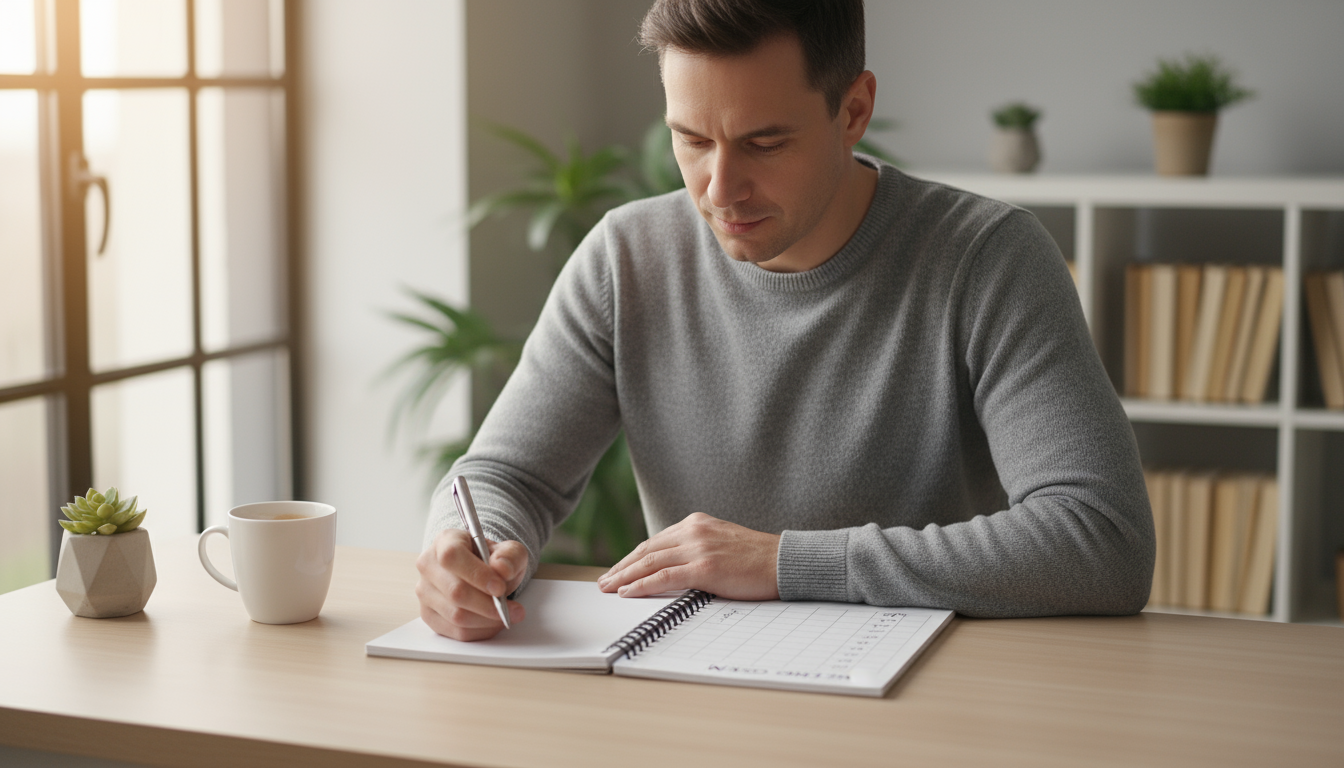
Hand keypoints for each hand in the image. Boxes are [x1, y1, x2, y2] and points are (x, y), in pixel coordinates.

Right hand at [415, 528, 528, 640]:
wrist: (483, 573)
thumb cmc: (492, 560)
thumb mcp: (509, 551)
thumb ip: (510, 556)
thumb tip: (502, 569)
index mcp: (445, 541)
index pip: (452, 557)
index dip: (476, 574)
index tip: (500, 588)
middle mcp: (428, 565)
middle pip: (455, 592)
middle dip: (489, 605)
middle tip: (515, 609)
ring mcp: (425, 592)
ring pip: (456, 616)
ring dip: (487, 621)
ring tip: (508, 616)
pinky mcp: (428, 615)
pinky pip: (456, 632)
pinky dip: (480, 632)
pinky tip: (494, 623)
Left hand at [597, 513, 780, 599]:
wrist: (784, 562)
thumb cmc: (758, 559)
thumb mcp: (722, 545)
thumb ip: (698, 550)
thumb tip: (674, 568)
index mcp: (697, 524)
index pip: (655, 541)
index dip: (633, 557)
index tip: (619, 569)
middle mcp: (694, 531)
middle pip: (647, 550)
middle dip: (622, 566)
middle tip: (604, 580)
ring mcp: (698, 548)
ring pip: (650, 562)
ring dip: (624, 576)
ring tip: (608, 588)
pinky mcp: (705, 567)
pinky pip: (664, 577)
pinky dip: (642, 585)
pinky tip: (627, 592)